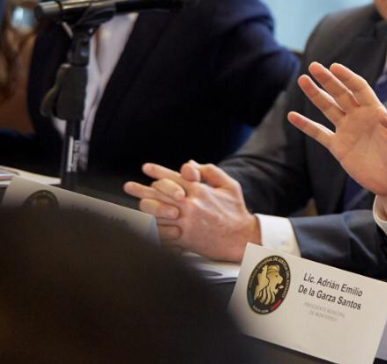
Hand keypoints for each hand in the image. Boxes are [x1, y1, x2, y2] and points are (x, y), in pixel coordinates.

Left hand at [123, 161, 260, 261]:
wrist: (242, 238)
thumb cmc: (237, 211)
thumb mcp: (229, 185)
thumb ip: (210, 171)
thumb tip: (190, 164)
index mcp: (200, 190)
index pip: (173, 177)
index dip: (157, 171)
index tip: (146, 168)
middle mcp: (190, 205)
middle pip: (158, 194)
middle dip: (140, 189)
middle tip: (128, 186)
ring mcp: (186, 222)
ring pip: (156, 214)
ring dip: (143, 209)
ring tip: (132, 205)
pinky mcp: (185, 238)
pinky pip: (162, 233)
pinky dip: (152, 230)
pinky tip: (142, 226)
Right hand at [287, 61, 386, 218]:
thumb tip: (383, 113)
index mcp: (375, 111)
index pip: (359, 89)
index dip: (347, 77)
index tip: (335, 67)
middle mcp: (359, 117)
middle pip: (340, 93)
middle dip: (327, 80)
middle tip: (313, 66)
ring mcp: (347, 131)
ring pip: (328, 108)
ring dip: (315, 95)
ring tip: (302, 80)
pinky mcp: (339, 147)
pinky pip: (319, 133)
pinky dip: (306, 125)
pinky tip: (292, 116)